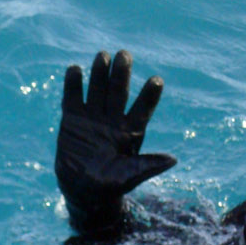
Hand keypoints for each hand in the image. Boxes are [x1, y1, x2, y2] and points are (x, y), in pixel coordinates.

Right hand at [55, 50, 175, 232]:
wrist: (82, 189)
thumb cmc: (110, 185)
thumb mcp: (130, 176)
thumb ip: (148, 166)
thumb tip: (173, 160)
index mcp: (131, 130)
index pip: (143, 108)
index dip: (149, 95)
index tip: (157, 80)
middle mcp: (113, 118)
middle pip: (119, 91)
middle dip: (122, 74)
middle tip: (125, 55)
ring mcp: (93, 115)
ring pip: (98, 89)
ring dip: (100, 73)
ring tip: (103, 55)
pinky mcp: (73, 118)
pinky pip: (73, 97)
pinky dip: (73, 84)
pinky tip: (75, 70)